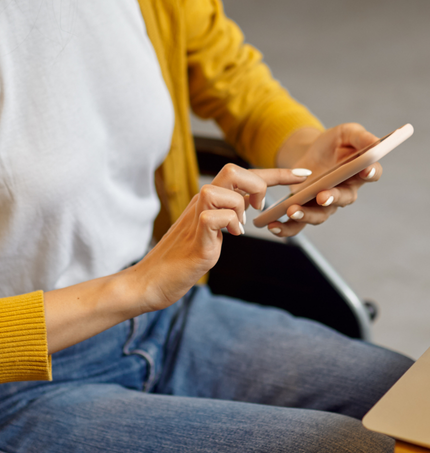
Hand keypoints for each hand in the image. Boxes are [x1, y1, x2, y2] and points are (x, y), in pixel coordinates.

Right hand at [130, 164, 311, 311]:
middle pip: (231, 170)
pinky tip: (230, 236)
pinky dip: (228, 223)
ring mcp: (195, 221)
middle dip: (257, 184)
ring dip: (239, 207)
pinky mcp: (195, 240)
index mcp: (207, 204)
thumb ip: (224, 219)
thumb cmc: (179, 262)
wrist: (150, 281)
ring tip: (237, 229)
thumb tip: (244, 209)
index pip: (243, 177)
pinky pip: (212, 217)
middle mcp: (200, 205)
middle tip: (259, 208)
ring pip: (221, 189)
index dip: (276, 174)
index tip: (303, 175)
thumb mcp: (209, 235)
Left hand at [269, 123, 380, 237]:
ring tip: (292, 210)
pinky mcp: (307, 210)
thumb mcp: (345, 133)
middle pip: (344, 199)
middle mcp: (345, 191)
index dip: (370, 172)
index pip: (372, 173)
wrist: (308, 154)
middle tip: (322, 196)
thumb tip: (376, 143)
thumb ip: (360, 136)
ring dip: (306, 215)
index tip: (365, 171)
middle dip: (332, 198)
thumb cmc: (331, 144)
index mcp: (359, 171)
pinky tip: (274, 226)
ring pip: (320, 215)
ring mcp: (326, 204)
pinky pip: (298, 225)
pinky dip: (287, 229)